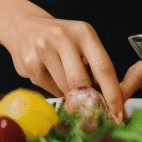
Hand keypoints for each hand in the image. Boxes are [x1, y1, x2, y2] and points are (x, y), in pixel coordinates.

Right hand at [0, 13, 124, 120]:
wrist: (23, 27)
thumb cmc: (61, 40)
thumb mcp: (83, 43)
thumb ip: (97, 67)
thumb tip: (115, 101)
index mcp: (84, 32)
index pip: (103, 67)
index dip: (112, 93)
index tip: (117, 113)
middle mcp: (63, 36)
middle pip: (81, 82)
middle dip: (87, 99)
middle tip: (90, 107)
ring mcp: (44, 48)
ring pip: (65, 89)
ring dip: (69, 94)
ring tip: (65, 80)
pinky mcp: (29, 62)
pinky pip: (48, 89)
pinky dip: (53, 89)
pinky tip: (49, 74)